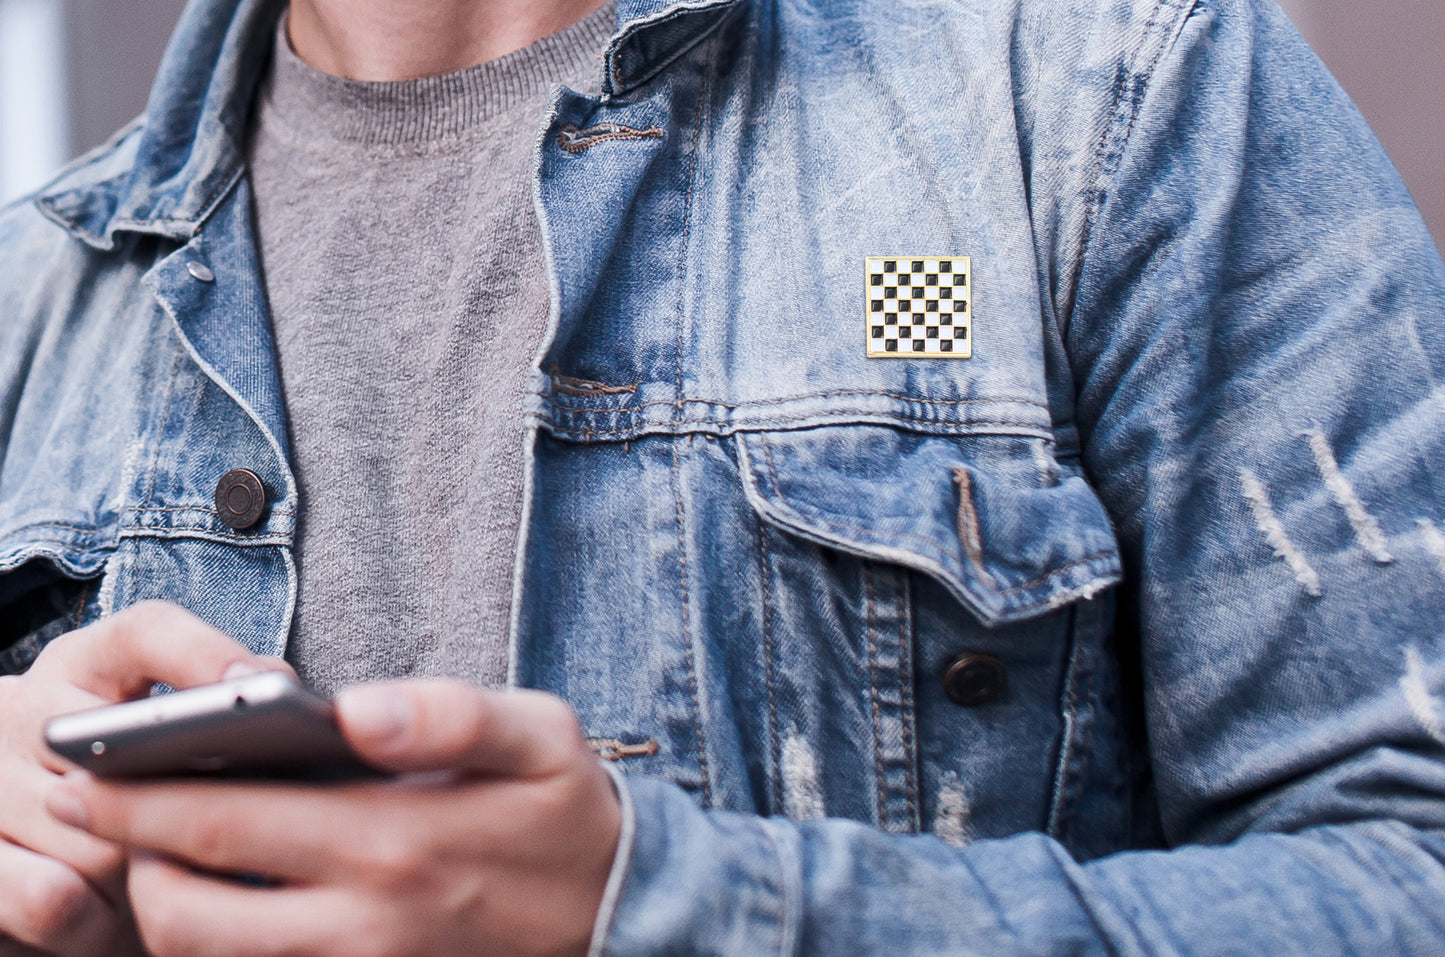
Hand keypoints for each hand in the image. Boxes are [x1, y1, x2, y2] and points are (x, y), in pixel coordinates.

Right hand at [0, 601, 284, 956]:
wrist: (35, 885)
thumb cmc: (136, 812)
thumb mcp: (167, 753)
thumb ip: (222, 719)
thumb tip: (285, 698)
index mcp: (86, 665)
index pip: (147, 632)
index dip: (206, 655)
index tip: (264, 688)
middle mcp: (19, 707)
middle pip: (122, 744)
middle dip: (185, 806)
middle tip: (231, 845)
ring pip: (97, 828)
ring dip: (144, 876)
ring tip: (166, 890)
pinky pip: (53, 896)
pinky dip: (96, 924)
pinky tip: (109, 925)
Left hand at [47, 680, 623, 956]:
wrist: (621, 914)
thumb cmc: (569, 811)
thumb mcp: (541, 735)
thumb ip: (449, 711)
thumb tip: (354, 709)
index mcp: (393, 838)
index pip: (226, 821)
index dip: (141, 796)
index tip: (92, 765)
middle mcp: (363, 920)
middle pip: (191, 906)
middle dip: (127, 853)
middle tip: (97, 807)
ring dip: (164, 907)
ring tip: (160, 853)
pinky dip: (219, 945)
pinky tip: (224, 898)